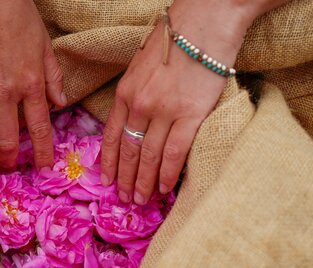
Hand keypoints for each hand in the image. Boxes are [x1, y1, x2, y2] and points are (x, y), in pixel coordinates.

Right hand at [0, 0, 66, 168]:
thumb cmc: (17, 16)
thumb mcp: (44, 45)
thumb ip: (53, 77)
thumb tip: (61, 103)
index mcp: (30, 84)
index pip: (40, 128)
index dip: (43, 152)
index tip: (43, 167)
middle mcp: (4, 93)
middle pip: (7, 138)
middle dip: (9, 159)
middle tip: (7, 166)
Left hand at [100, 0, 259, 204]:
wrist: (205, 21)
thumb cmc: (176, 40)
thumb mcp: (142, 65)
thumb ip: (136, 92)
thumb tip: (136, 120)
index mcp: (125, 92)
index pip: (113, 136)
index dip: (110, 162)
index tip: (108, 180)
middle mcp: (140, 104)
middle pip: (129, 151)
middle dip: (125, 179)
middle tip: (125, 199)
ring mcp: (164, 111)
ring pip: (148, 157)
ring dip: (144, 183)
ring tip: (142, 200)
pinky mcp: (190, 115)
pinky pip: (174, 153)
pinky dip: (167, 175)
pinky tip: (165, 189)